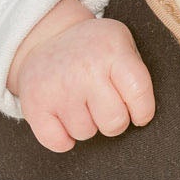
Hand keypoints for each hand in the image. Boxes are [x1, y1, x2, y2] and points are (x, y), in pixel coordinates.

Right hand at [7, 0, 155, 152]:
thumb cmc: (93, 49)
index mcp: (112, 52)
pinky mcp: (35, 105)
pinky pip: (58, 143)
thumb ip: (135, 73)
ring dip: (86, 125)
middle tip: (105, 107)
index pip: (138, 93)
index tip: (139, 114)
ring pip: (85, 133)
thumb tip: (144, 114)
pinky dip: (63, 139)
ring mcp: (59, 88)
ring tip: (81, 103)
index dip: (143, 111)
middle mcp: (85, 70)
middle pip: (114, 122)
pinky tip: (64, 118)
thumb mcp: (121, 44)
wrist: (45, 36)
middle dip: (114, 121)